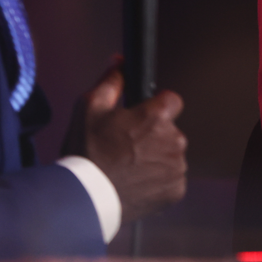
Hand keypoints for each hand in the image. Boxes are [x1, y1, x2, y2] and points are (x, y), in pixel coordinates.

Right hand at [61, 60, 188, 223]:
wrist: (84, 199)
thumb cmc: (86, 153)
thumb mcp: (89, 109)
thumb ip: (111, 82)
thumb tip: (120, 61)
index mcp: (158, 116)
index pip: (171, 101)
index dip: (156, 108)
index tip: (141, 119)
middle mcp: (175, 139)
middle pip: (171, 130)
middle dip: (154, 135)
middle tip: (127, 148)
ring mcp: (177, 166)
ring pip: (172, 155)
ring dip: (157, 158)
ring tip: (129, 168)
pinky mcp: (176, 189)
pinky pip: (172, 179)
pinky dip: (158, 180)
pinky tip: (136, 183)